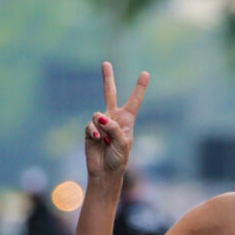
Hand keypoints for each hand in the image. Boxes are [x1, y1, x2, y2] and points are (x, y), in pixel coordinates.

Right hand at [85, 61, 149, 180]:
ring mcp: (100, 123)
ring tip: (105, 140)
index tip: (145, 73)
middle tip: (106, 63)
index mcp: (127, 121)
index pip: (134, 101)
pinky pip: (90, 124)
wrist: (104, 172)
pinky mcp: (89, 129)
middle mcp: (113, 118)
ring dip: (102, 128)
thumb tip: (100, 117)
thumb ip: (113, 127)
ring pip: (98, 114)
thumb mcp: (123, 143)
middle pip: (109, 94)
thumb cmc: (118, 159)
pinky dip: (93, 132)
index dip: (139, 87)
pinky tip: (97, 140)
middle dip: (107, 79)